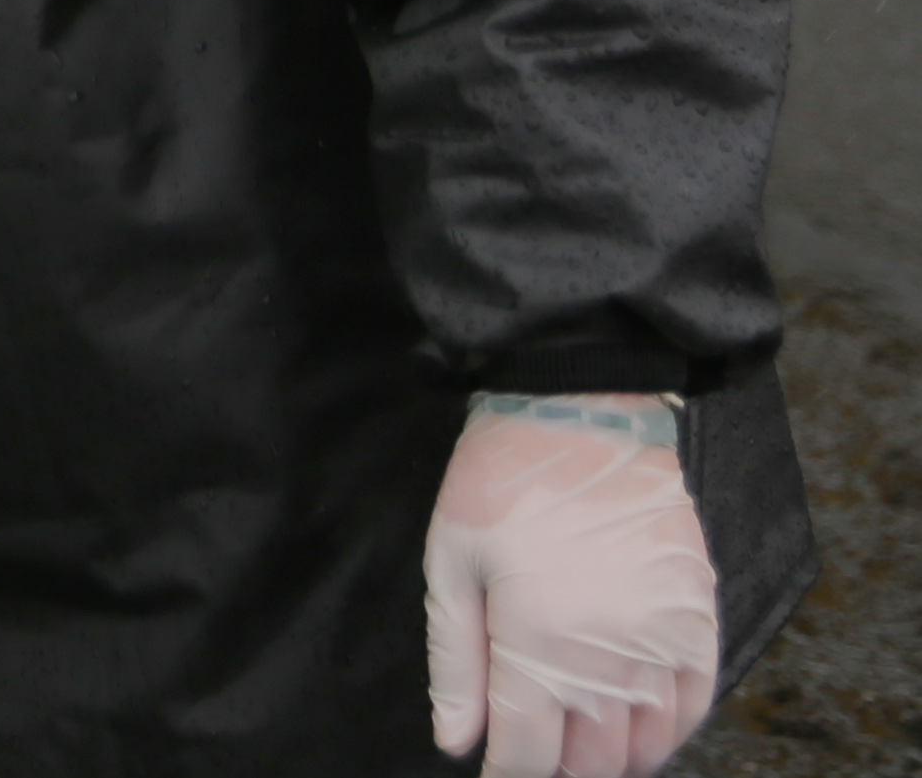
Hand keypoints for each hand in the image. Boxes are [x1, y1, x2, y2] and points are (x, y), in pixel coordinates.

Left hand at [422, 393, 717, 775]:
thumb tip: (456, 741)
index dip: (507, 776)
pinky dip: (669, 731)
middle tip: (533, 757)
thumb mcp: (451, 563)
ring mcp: (664, 640)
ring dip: (610, 760)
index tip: (494, 774)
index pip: (528, 754)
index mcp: (539, 644)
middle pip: (590, 760)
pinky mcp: (699, 617)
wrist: (581, 410)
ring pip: (645, 744)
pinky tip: (639, 732)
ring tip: (578, 750)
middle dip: (557, 770)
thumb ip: (456, 662)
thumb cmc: (501, 479)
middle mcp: (611, 656)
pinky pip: (696, 704)